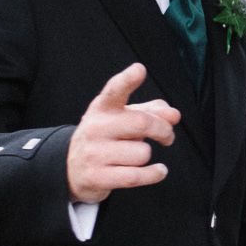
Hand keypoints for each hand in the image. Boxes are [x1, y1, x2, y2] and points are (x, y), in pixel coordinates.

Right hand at [67, 64, 180, 203]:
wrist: (72, 169)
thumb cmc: (108, 138)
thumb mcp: (124, 119)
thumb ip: (152, 112)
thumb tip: (173, 114)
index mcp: (103, 108)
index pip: (114, 91)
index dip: (128, 80)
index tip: (139, 69)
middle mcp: (95, 127)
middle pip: (141, 123)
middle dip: (163, 130)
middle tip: (167, 137)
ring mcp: (93, 153)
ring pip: (142, 153)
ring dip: (148, 156)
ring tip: (137, 156)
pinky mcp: (96, 176)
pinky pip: (137, 176)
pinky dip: (155, 174)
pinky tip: (158, 171)